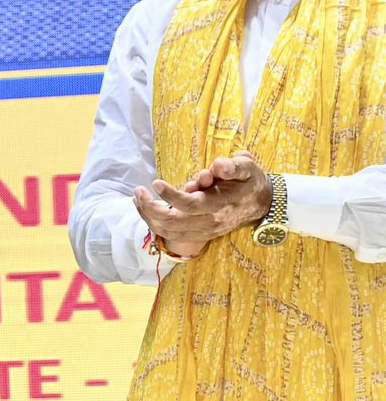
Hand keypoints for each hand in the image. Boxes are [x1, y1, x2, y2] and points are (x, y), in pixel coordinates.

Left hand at [134, 151, 273, 256]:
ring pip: (168, 231)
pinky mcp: (199, 234)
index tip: (155, 183)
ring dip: (149, 216)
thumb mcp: (247, 168)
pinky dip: (155, 224)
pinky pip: (171, 235)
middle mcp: (210, 222)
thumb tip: (219, 166)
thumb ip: (234, 166)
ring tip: (137, 198)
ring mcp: (204, 231)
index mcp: (219, 204)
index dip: (171, 195)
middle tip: (138, 191)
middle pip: (173, 222)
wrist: (263, 204)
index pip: (190, 204)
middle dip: (150, 208)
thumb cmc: (250, 182)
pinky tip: (146, 208)